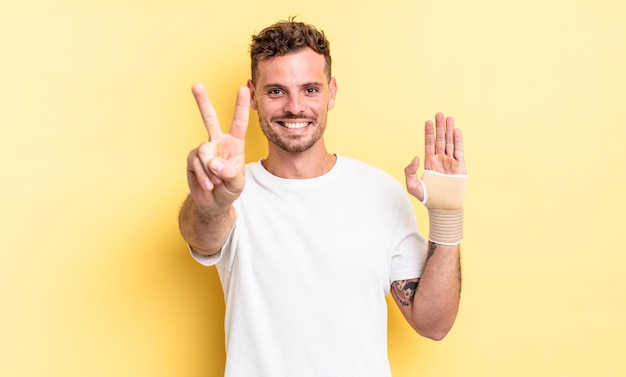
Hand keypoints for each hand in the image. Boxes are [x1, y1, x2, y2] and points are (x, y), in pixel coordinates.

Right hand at [186, 83, 249, 209]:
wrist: (213, 202)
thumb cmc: (229, 189)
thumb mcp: (237, 183)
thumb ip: (230, 173)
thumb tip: (214, 163)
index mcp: (234, 143)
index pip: (239, 122)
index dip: (241, 106)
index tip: (244, 88)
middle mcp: (218, 142)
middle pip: (209, 119)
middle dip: (202, 102)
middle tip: (196, 85)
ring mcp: (204, 150)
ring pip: (205, 152)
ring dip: (211, 171)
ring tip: (216, 183)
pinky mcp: (192, 159)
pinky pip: (196, 164)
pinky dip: (204, 177)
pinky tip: (208, 184)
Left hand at [405, 112, 465, 201]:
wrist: (442, 207)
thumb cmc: (427, 197)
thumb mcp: (412, 185)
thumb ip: (410, 171)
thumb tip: (415, 157)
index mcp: (430, 162)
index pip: (429, 144)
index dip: (428, 133)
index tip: (428, 122)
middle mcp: (440, 160)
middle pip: (440, 140)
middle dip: (439, 127)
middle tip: (439, 114)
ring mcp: (450, 162)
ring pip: (450, 142)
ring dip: (449, 130)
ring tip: (449, 118)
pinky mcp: (459, 166)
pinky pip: (459, 151)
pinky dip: (458, 141)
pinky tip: (456, 131)